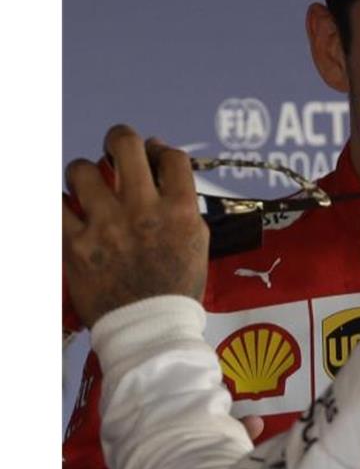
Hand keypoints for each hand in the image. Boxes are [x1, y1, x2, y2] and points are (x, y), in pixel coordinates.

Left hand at [62, 125, 208, 326]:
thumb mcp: (197, 240)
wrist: (150, 328)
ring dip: (84, 174)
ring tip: (88, 188)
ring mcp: (106, 227)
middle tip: (114, 151)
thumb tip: (159, 160)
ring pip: (80, 170)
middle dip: (118, 140)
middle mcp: (144, 211)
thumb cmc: (176, 285)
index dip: (159, 150)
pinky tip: (69, 211)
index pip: (170, 156)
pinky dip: (60, 205)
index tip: (153, 158)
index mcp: (180, 210)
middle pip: (124, 145)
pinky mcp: (74, 246)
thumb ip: (183, 200)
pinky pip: (53, 207)